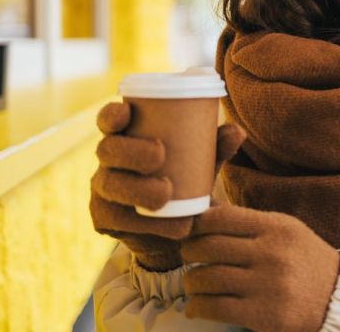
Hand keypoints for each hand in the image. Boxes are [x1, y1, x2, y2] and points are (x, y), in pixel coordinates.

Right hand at [90, 101, 245, 270]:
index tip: (126, 113)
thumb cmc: (185, 176)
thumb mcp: (201, 160)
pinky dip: (147, 223)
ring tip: (166, 193)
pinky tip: (172, 226)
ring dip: (137, 188)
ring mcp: (102, 189)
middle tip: (159, 155)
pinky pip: (117, 218)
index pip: (109, 119)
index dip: (112, 114)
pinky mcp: (103, 218)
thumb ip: (216, 146)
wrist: (174, 225)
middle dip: (130, 150)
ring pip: (110, 185)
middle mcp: (108, 159)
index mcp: (126, 135)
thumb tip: (237, 131)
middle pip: (107, 149)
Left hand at [180, 205, 339, 331]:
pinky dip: (197, 307)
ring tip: (192, 282)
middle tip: (187, 255)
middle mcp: (271, 253)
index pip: (221, 217)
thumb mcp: (285, 230)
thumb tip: (205, 210)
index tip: (191, 230)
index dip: (197, 223)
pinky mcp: (264, 315)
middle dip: (188, 251)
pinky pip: (215, 308)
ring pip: (208, 279)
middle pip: (209, 247)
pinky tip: (196, 307)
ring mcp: (267, 286)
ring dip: (191, 282)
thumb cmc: (305, 260)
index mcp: (275, 227)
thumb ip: (247, 222)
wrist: (338, 298)